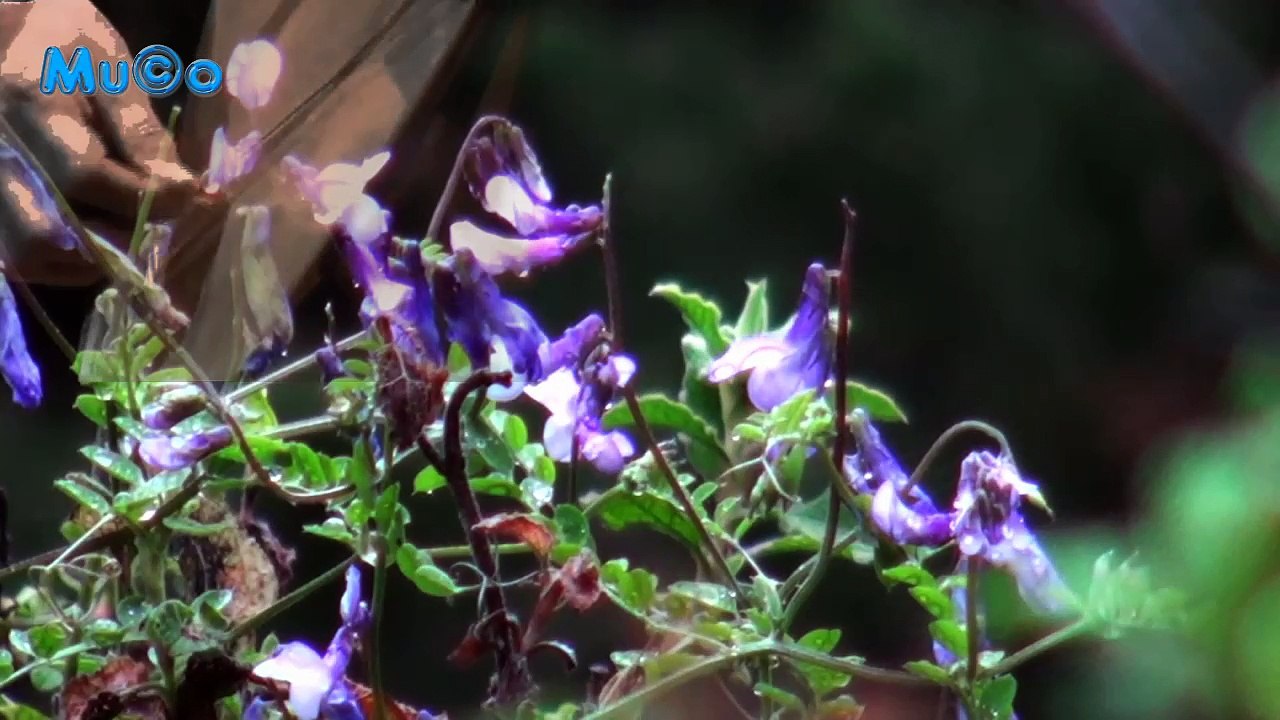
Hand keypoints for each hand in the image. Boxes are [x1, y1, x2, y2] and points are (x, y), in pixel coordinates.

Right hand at [0, 0, 219, 286]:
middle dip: (108, 242)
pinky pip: (16, 256)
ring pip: (25, 255)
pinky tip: (93, 238)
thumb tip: (183, 191)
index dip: (145, 200)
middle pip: (42, 234)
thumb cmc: (64, 46)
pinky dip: (60, 261)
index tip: (189, 198)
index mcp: (30, 108)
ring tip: (121, 233)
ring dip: (84, 260)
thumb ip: (143, 134)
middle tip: (146, 225)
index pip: (85, 176)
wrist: (6, 35)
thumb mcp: (111, 70)